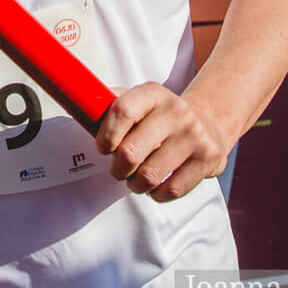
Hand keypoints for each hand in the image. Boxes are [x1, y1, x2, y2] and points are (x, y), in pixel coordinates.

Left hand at [94, 83, 229, 202]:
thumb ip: (111, 103)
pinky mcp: (208, 159)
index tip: (103, 147)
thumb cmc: (162, 116)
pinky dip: (157, 194)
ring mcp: (194, 135)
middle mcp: (176, 111)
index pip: (121, 110)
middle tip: (119, 169)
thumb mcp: (140, 100)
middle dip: (118, 168)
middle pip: (130, 151)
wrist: (208, 122)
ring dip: (136, 184)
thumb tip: (79, 106)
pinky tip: (156, 185)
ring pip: (149, 176)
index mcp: (153, 93)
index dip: (105, 135)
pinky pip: (171, 190)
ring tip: (137, 178)